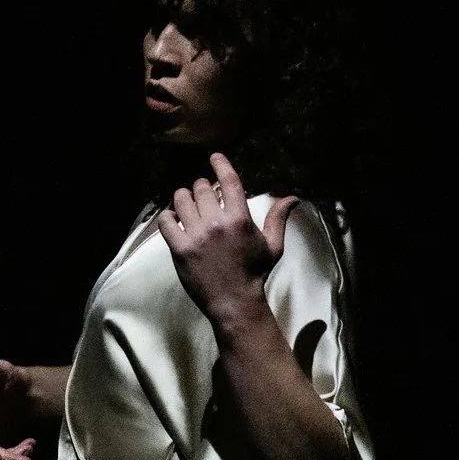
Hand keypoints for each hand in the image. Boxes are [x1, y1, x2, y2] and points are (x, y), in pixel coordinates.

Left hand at [158, 153, 296, 326]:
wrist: (235, 302)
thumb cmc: (255, 274)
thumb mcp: (272, 246)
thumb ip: (277, 218)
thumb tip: (292, 198)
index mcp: (240, 219)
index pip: (228, 180)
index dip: (220, 164)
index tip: (214, 157)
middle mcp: (217, 223)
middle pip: (202, 187)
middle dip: (203, 187)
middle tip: (204, 194)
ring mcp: (196, 236)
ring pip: (181, 199)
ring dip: (184, 197)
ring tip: (187, 204)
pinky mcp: (180, 249)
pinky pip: (165, 221)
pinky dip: (167, 216)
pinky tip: (173, 219)